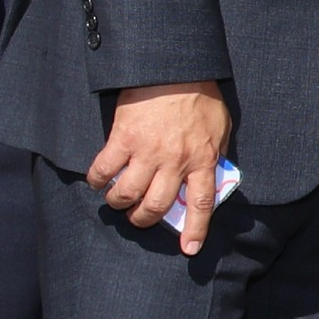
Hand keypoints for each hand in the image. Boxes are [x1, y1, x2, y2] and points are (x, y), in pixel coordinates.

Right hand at [86, 80, 230, 254]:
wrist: (173, 69)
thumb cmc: (200, 96)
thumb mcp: (220, 128)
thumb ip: (215, 153)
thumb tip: (211, 176)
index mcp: (202, 160)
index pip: (201, 204)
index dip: (195, 230)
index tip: (189, 249)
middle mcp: (174, 162)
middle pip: (156, 206)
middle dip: (144, 220)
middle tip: (139, 219)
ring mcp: (147, 151)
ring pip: (128, 194)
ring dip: (119, 204)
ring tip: (117, 202)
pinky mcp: (122, 139)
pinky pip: (104, 169)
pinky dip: (97, 180)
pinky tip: (98, 181)